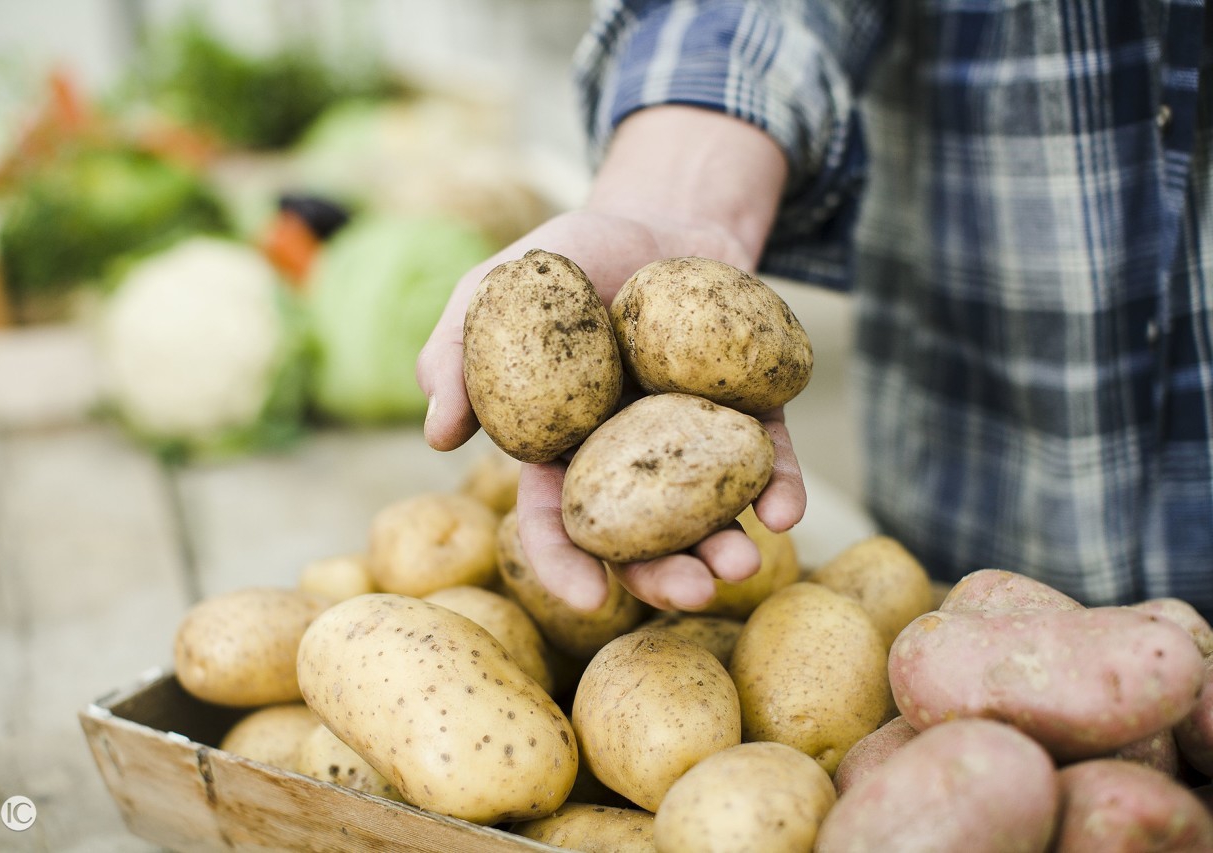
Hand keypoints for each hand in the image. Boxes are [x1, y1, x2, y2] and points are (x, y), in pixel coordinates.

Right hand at [415, 106, 802, 610]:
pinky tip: (786, 510)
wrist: (660, 215)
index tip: (589, 599)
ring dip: (727, 546)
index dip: (566, 565)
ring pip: (708, 512)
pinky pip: (769, 457)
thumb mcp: (499, 289)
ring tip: (743, 564)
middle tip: (693, 592)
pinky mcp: (752, 413)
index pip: (558, 522)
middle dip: (665, 576)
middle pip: (642, 537)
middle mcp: (631, 460)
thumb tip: (436, 434)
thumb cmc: (572, 256)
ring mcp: (693, 440)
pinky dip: (781, 487)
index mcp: (565, 447)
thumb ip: (456, 351)